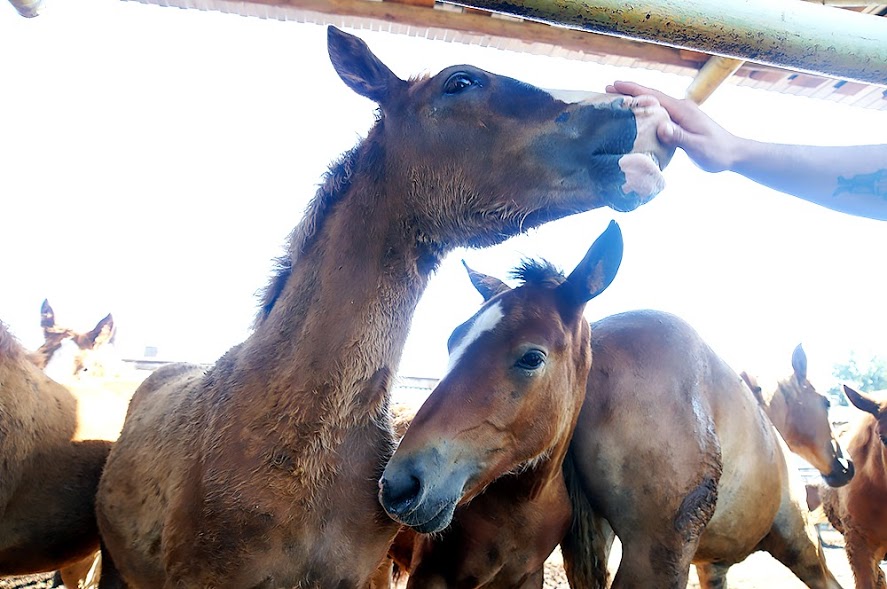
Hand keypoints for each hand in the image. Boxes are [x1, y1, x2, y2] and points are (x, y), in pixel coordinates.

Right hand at [607, 81, 741, 172]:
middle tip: (607, 89)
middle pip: (651, 96)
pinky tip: (637, 116)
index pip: (654, 96)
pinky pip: (659, 113)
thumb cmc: (717, 152)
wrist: (735, 153)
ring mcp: (682, 114)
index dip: (633, 90)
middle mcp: (681, 107)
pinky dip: (645, 110)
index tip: (614, 85)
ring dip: (636, 100)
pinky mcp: (681, 122)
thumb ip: (679, 136)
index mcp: (682, 110)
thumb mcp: (697, 147)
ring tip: (617, 100)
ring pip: (654, 103)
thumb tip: (661, 126)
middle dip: (630, 91)